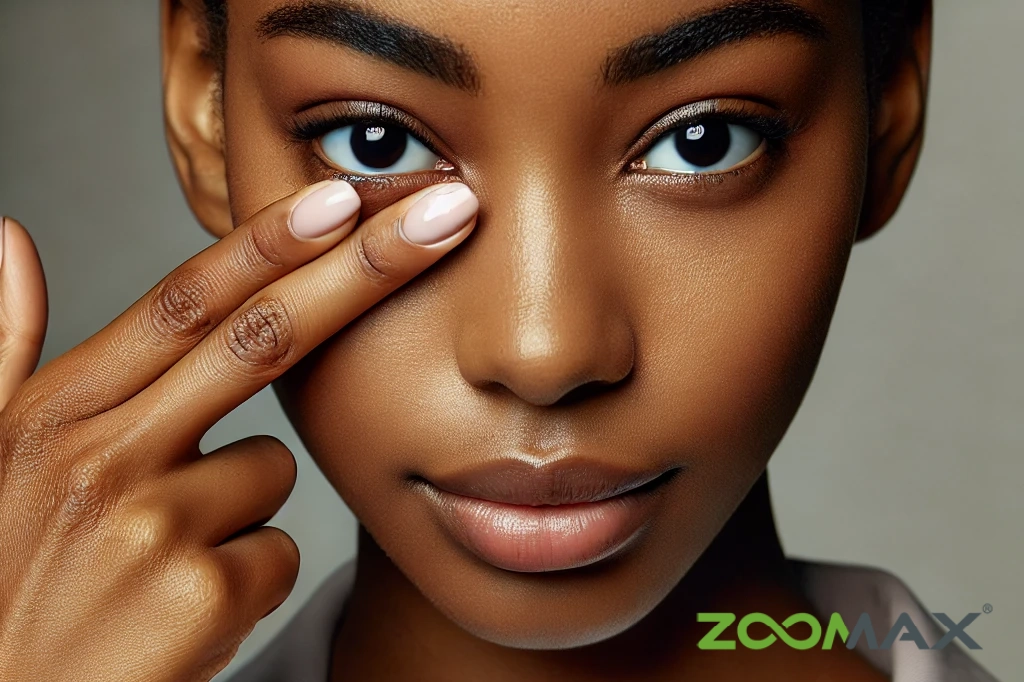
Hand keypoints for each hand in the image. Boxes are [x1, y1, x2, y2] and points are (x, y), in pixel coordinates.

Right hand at [0, 180, 477, 681]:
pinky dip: (247, 575)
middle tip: (450, 212)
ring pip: (275, 467)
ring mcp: (152, 525)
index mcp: (57, 413)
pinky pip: (278, 551)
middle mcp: (101, 454)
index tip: (345, 193)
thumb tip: (11, 236)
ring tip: (164, 558)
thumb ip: (5, 347)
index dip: (269, 241)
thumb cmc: (8, 581)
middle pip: (263, 338)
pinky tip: (183, 611)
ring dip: (242, 504)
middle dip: (369, 267)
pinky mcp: (200, 595)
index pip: (183, 302)